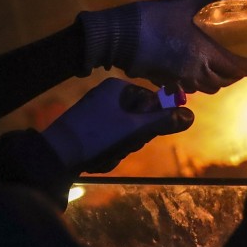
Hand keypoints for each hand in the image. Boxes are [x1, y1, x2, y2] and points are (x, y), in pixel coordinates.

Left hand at [41, 78, 193, 173]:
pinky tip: (98, 158)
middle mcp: (108, 96)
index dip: (152, 122)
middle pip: (141, 118)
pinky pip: (112, 138)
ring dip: (122, 148)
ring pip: (127, 131)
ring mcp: (98, 112)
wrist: (55, 156)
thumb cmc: (96, 136)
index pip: (153, 102)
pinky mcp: (89, 128)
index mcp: (118, 88)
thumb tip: (191, 116)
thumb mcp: (133, 129)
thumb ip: (163, 121)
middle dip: (134, 138)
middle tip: (122, 146)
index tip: (141, 135)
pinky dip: (109, 151)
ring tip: (107, 154)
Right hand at [79, 0, 246, 93]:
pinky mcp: (163, 81)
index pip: (236, 68)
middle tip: (240, 62)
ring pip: (206, 88)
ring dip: (217, 80)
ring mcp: (178, 80)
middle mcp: (194, 71)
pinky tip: (195, 69)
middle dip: (235, 75)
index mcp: (203, 54)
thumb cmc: (152, 19)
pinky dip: (197, 82)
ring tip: (220, 66)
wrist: (117, 37)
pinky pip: (188, 88)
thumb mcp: (181, 3)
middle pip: (222, 82)